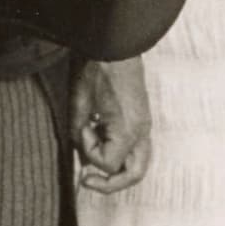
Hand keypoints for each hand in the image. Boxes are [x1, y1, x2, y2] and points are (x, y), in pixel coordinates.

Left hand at [73, 57, 151, 193]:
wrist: (115, 42)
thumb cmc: (96, 69)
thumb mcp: (79, 104)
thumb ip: (80, 134)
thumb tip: (82, 153)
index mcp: (129, 130)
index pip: (108, 162)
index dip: (89, 150)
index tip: (83, 127)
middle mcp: (142, 131)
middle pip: (135, 174)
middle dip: (110, 183)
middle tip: (87, 180)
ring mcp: (144, 125)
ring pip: (138, 162)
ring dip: (116, 168)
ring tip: (94, 162)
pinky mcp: (141, 118)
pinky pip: (135, 146)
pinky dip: (118, 150)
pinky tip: (102, 136)